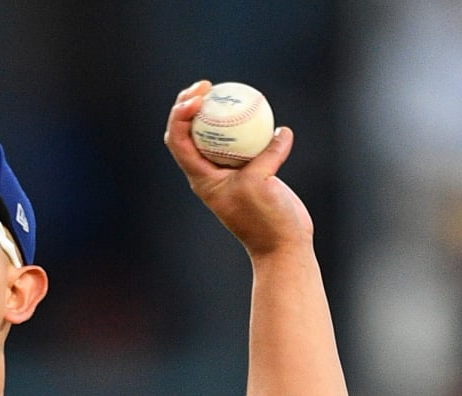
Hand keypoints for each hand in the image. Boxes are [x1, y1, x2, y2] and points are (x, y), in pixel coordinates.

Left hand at [162, 81, 312, 257]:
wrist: (283, 244)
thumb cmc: (264, 219)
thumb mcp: (259, 183)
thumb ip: (266, 154)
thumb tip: (280, 132)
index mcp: (201, 177)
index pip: (178, 140)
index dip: (180, 114)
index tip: (198, 97)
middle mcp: (210, 172)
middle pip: (190, 132)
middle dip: (191, 105)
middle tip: (206, 85)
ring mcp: (230, 171)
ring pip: (217, 134)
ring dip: (217, 111)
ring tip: (225, 88)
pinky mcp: (251, 171)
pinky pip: (246, 141)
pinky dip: (249, 124)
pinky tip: (262, 109)